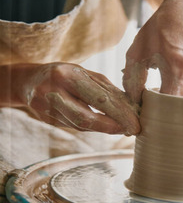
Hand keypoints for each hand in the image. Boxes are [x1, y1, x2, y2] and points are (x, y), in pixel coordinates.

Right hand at [19, 63, 139, 134]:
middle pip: (86, 117)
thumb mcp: (82, 72)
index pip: (97, 98)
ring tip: (123, 129)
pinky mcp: (48, 121)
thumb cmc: (62, 74)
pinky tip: (107, 127)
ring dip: (105, 129)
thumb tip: (128, 104)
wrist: (28, 81)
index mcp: (66, 76)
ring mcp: (48, 109)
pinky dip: (93, 127)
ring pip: (81, 125)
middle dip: (112, 126)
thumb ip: (103, 87)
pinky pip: (75, 126)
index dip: (118, 113)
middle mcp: (54, 93)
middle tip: (132, 130)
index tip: (135, 121)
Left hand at [123, 0, 182, 102]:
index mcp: (178, 65)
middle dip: (180, 109)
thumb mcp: (138, 50)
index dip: (164, 111)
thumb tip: (136, 102)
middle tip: (170, 104)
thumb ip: (132, 79)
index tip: (157, 109)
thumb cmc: (160, 30)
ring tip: (182, 85)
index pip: (173, 103)